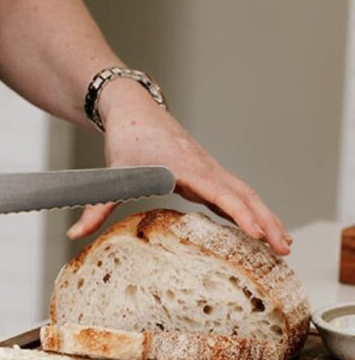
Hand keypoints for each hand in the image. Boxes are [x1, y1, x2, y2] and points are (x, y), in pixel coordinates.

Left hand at [67, 80, 291, 254]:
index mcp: (186, 167)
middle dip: (266, 221)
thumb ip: (96, 208)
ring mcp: (209, 169)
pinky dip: (250, 210)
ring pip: (245, 193)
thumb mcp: (112, 176)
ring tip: (283, 245)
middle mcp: (205, 167)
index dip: (240, 214)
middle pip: (244, 195)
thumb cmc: (125, 141)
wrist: (134, 110)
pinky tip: (261, 231)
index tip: (257, 234)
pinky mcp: (207, 173)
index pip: (220, 193)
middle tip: (284, 248)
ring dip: (265, 217)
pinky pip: (235, 193)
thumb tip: (74, 234)